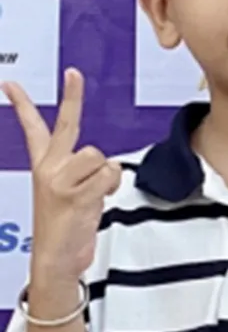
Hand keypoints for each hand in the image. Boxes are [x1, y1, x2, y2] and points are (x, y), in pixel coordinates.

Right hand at [1, 69, 121, 280]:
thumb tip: (105, 162)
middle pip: (67, 124)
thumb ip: (81, 170)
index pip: (32, 128)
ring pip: (98, 155)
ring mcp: (61, 180)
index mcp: (45, 164)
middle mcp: (50, 168)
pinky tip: (98, 200)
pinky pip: (108, 174)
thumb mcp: (67, 190)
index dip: (22, 104)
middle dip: (71, 95)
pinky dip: (111, 186)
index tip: (11, 84)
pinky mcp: (75, 194)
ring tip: (94, 192)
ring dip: (105, 174)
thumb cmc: (65, 222)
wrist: (56, 258)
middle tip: (74, 73)